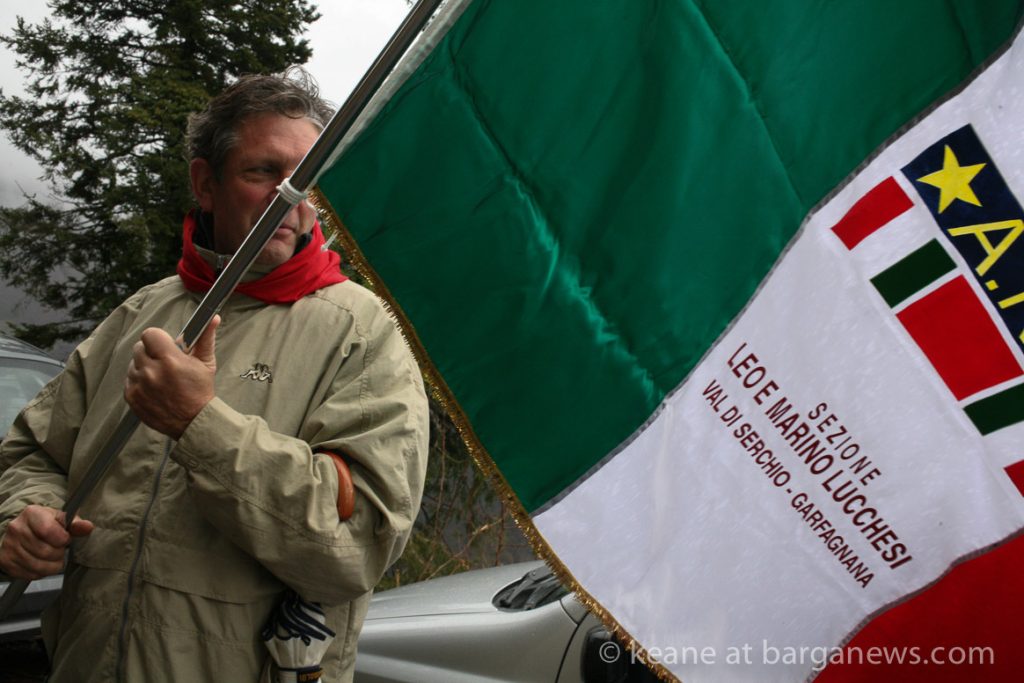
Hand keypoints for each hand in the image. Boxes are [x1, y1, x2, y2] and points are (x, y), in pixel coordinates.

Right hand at [0, 505, 93, 579]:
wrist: (22, 531)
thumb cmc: (45, 524)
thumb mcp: (61, 519)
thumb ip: (75, 524)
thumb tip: (87, 527)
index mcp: (31, 513)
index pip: (48, 531)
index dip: (62, 539)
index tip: (66, 539)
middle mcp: (17, 529)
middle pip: (45, 551)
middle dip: (59, 553)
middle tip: (60, 549)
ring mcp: (9, 546)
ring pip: (39, 565)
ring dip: (53, 565)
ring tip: (54, 557)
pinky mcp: (6, 561)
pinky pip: (30, 574)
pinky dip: (42, 572)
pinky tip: (43, 562)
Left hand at [125, 315, 219, 439]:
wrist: (192, 421)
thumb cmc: (200, 391)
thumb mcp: (206, 363)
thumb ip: (205, 338)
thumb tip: (213, 318)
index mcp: (170, 360)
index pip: (150, 334)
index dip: (158, 338)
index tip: (165, 346)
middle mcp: (151, 372)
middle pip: (139, 347)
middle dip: (151, 352)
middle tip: (163, 363)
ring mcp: (139, 385)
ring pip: (133, 364)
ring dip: (144, 367)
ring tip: (159, 377)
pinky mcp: (131, 396)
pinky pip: (128, 379)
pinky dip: (138, 381)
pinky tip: (153, 387)